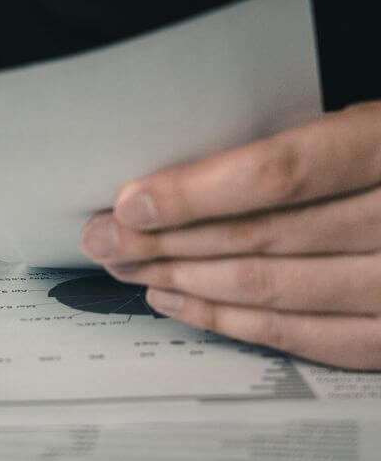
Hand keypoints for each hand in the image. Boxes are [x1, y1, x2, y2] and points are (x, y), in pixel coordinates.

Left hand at [80, 101, 380, 368]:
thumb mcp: (364, 121)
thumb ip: (296, 141)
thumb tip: (177, 169)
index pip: (286, 173)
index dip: (200, 191)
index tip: (132, 199)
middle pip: (268, 237)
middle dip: (168, 240)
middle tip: (104, 236)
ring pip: (277, 291)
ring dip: (185, 282)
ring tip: (126, 266)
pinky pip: (307, 338)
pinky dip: (231, 322)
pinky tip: (178, 303)